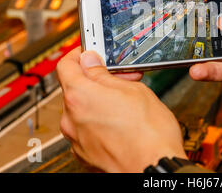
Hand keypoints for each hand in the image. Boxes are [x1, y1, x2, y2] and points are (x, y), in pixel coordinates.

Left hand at [56, 47, 186, 171]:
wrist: (154, 168)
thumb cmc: (149, 134)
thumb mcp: (133, 90)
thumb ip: (104, 74)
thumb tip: (90, 61)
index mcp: (80, 96)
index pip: (66, 65)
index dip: (79, 54)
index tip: (91, 52)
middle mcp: (71, 119)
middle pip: (75, 88)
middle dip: (96, 79)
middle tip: (120, 78)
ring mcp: (77, 139)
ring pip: (82, 110)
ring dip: (98, 102)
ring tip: (125, 102)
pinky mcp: (85, 154)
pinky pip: (87, 130)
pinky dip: (99, 122)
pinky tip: (120, 122)